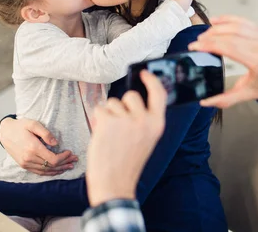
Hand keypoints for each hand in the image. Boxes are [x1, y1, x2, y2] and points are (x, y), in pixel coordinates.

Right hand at [0, 118, 77, 175]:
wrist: (5, 132)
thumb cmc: (21, 126)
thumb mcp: (34, 124)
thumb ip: (46, 133)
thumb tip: (56, 143)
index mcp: (33, 148)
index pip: (53, 159)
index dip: (64, 158)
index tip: (70, 152)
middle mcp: (29, 158)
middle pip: (51, 166)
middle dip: (65, 163)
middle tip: (74, 159)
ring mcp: (26, 163)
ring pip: (46, 171)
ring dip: (59, 169)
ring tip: (69, 166)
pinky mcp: (24, 165)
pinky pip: (39, 172)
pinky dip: (49, 172)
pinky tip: (57, 170)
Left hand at [86, 71, 166, 206]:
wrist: (115, 185)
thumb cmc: (127, 163)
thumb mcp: (146, 139)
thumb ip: (143, 119)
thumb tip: (129, 100)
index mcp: (157, 124)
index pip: (159, 93)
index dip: (152, 80)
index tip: (144, 73)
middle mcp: (144, 119)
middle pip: (130, 95)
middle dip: (122, 106)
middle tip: (119, 126)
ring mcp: (126, 120)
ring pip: (112, 103)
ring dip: (108, 115)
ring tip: (111, 136)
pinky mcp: (108, 122)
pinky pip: (99, 110)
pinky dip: (97, 121)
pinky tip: (102, 136)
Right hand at [188, 15, 257, 107]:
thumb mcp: (246, 94)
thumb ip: (225, 99)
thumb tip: (204, 102)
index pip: (230, 48)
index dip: (210, 45)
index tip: (195, 47)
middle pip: (230, 35)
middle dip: (210, 37)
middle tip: (196, 43)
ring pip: (235, 26)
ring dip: (216, 28)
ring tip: (203, 35)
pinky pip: (242, 21)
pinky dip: (227, 19)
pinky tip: (215, 21)